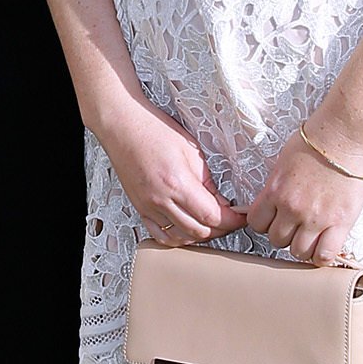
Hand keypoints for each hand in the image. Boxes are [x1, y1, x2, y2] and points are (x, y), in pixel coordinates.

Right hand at [97, 101, 245, 246]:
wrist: (122, 125)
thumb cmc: (152, 129)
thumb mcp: (191, 150)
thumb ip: (207, 180)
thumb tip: (220, 200)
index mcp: (178, 183)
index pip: (212, 216)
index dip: (232, 221)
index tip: (241, 218)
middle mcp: (161, 199)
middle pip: (199, 231)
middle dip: (221, 229)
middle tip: (231, 220)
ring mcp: (148, 206)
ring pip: (181, 238)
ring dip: (199, 235)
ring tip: (210, 224)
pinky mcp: (140, 208)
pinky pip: (160, 235)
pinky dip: (177, 238)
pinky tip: (186, 230)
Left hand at [245, 126, 362, 264]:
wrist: (345, 139)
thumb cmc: (316, 143)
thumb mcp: (283, 163)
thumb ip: (275, 187)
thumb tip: (270, 203)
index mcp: (275, 191)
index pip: (256, 223)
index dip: (265, 224)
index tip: (273, 220)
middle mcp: (292, 208)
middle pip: (276, 240)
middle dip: (284, 235)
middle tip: (294, 227)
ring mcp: (315, 218)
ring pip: (298, 251)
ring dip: (302, 246)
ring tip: (310, 236)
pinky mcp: (339, 223)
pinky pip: (325, 255)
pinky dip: (322, 257)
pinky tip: (323, 248)